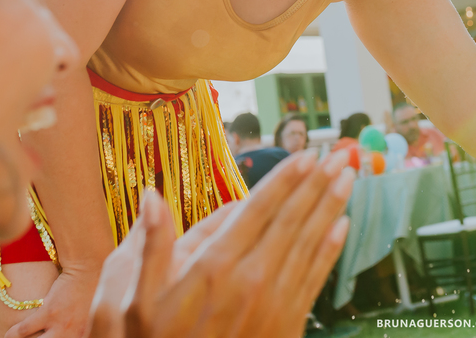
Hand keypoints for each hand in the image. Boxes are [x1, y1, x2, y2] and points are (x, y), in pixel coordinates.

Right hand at [4, 260, 100, 337]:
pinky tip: (9, 334)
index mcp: (81, 337)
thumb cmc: (87, 293)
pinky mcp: (48, 313)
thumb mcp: (85, 319)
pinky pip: (22, 331)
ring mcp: (61, 326)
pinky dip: (12, 334)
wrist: (88, 270)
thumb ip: (73, 331)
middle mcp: (72, 336)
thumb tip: (56, 334)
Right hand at [89, 148, 353, 337]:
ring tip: (348, 179)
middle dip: (317, 184)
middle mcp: (250, 281)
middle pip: (291, 220)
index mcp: (213, 267)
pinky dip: (331, 249)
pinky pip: (314, 278)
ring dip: (330, 208)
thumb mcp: (127, 302)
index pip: (258, 210)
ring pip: (308, 244)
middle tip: (341, 156)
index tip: (305, 155)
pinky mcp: (286, 326)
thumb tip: (151, 197)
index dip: (284, 180)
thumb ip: (148, 247)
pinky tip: (343, 227)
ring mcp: (272, 305)